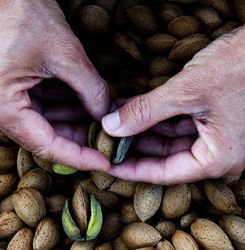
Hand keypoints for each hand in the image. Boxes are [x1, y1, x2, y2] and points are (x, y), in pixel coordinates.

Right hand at [0, 0, 109, 169]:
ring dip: (80, 120)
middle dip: (83, 136)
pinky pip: (48, 104)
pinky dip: (70, 105)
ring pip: (52, 120)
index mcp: (4, 107)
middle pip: (51, 135)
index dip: (79, 157)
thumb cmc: (18, 11)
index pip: (48, 147)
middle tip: (112, 139)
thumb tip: (106, 115)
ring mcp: (13, 97)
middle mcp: (5, 108)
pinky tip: (91, 104)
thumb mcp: (63, 53)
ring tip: (106, 120)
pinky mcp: (20, 86)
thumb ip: (90, 88)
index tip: (105, 162)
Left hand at [102, 22, 244, 183]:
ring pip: (166, 137)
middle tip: (106, 139)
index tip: (108, 164)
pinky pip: (173, 122)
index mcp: (216, 158)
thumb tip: (111, 126)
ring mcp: (211, 134)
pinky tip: (131, 107)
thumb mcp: (186, 92)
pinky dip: (152, 115)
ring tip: (113, 120)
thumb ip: (146, 111)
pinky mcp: (207, 118)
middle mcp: (214, 151)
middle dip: (133, 144)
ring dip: (140, 127)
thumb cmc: (240, 67)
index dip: (132, 169)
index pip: (163, 172)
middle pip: (163, 156)